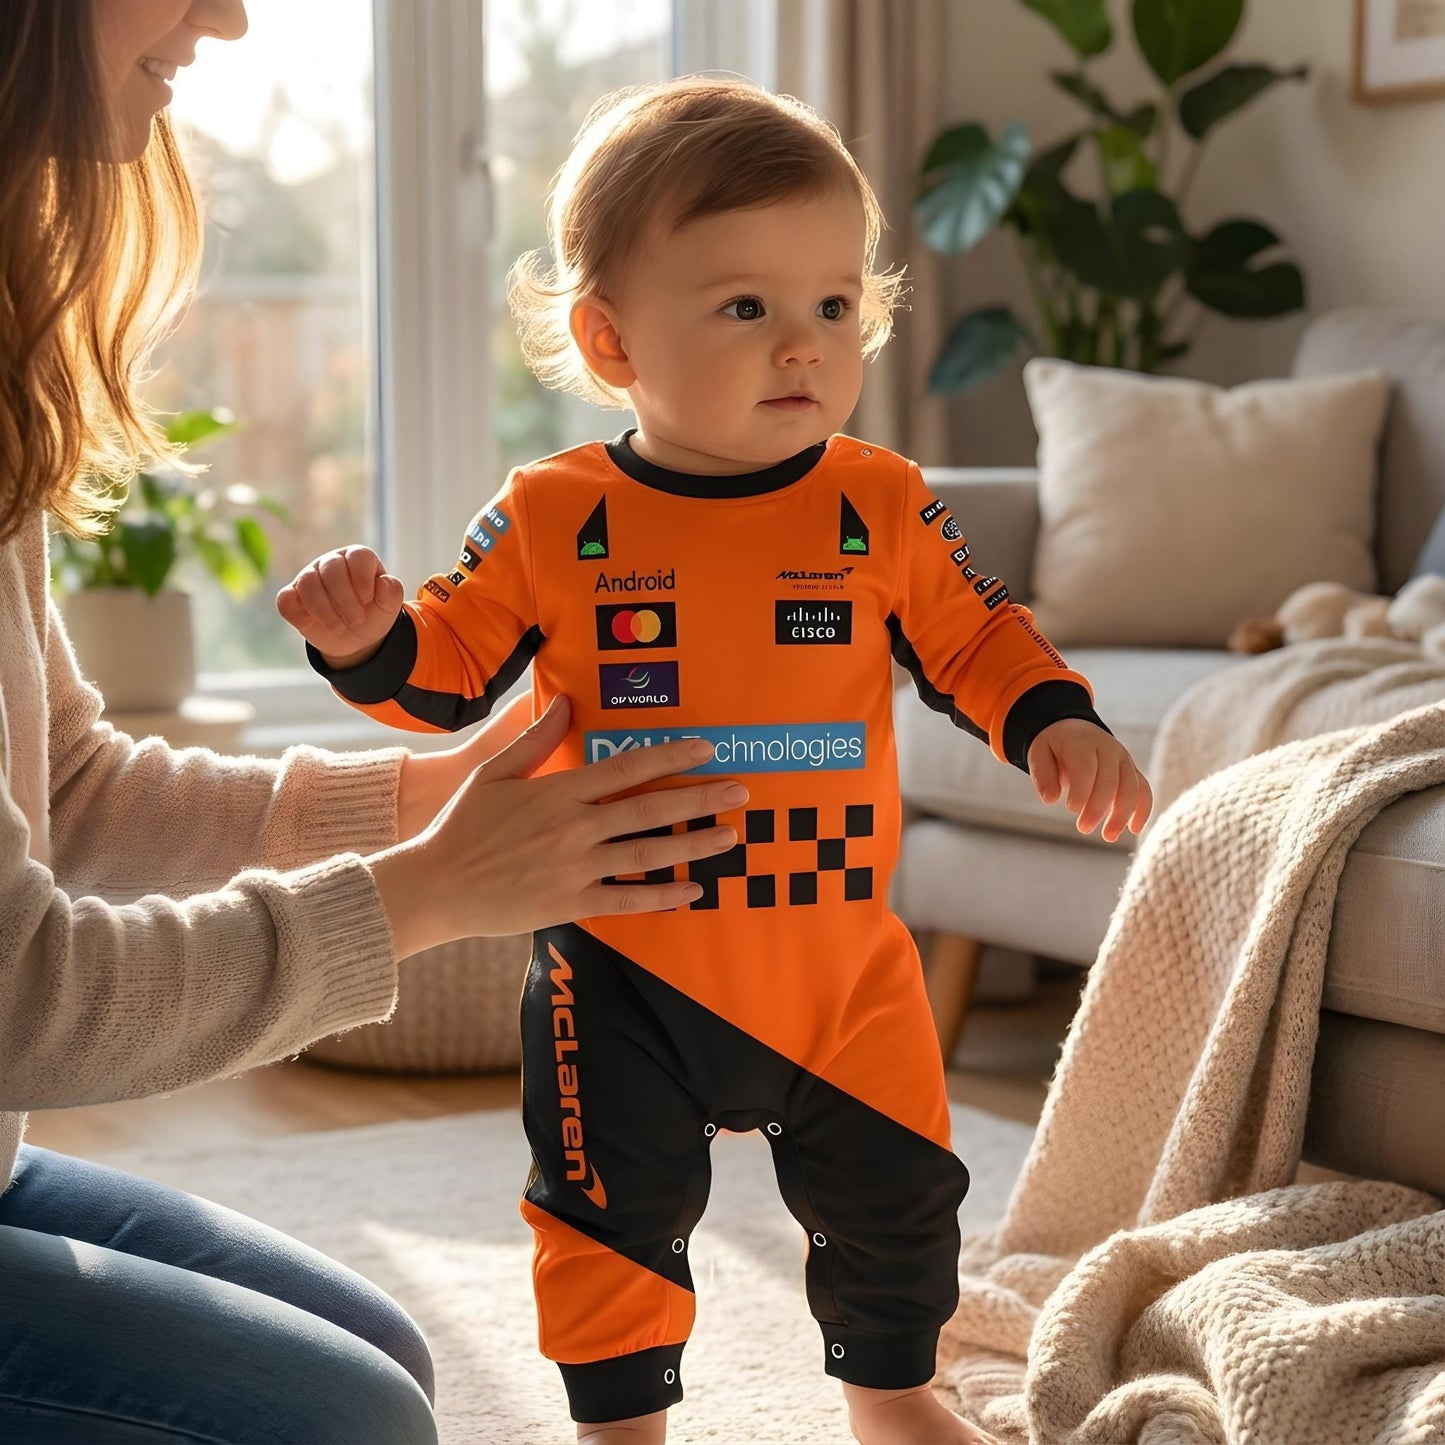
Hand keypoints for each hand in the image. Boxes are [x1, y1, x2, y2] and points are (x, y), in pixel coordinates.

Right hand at [275, 546, 405, 669]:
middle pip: (331, 568)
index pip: (358, 555)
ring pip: (307, 582)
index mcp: (357, 558)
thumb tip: (385, 582)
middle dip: (345, 599)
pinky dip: (299, 614)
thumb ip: (392, 593)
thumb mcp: (389, 608)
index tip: (368, 600)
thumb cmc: (373, 615)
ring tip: (338, 627)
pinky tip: (313, 624)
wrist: (356, 639)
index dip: (363, 579)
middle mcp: (331, 562)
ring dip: (324, 609)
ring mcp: (308, 577)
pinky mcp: (292, 596)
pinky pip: (285, 599)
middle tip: (357, 620)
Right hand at [370, 694, 747, 956]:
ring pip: (646, 854)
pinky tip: (694, 891)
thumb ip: (535, 739)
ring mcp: (575, 868)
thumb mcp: (493, 772)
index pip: (625, 768)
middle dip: (699, 799)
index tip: (705, 748)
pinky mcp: (570, 904)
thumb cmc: (463, 827)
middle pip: (648, 809)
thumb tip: (567, 701)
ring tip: (730, 838)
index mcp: (558, 792)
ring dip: (693, 845)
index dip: (670, 757)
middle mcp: (573, 828)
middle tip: (741, 791)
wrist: (434, 886)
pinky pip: (627, 900)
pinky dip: (663, 897)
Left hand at [1028, 719, 1152, 842]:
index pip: (1086, 767)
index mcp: (1082, 742)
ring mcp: (1123, 759)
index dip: (1082, 789)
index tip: (1071, 809)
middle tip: (1083, 828)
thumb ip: (1043, 775)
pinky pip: (1143, 789)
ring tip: (1109, 836)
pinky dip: (1142, 809)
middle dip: (1099, 807)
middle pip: (1110, 779)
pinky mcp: (1131, 770)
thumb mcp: (1038, 754)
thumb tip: (1050, 800)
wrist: (1073, 729)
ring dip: (1122, 814)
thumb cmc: (1054, 746)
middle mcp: (1108, 748)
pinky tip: (1134, 829)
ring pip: (1131, 786)